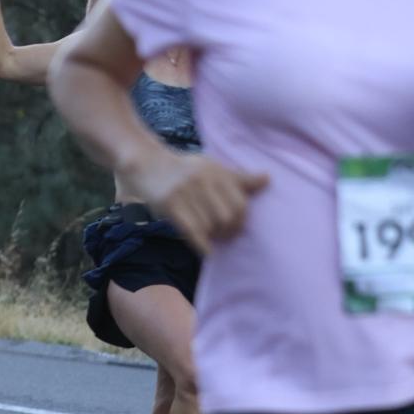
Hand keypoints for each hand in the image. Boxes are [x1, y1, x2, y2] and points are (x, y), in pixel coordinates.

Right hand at [129, 148, 267, 254]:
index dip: (241, 220)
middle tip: (224, 235)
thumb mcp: (211, 167)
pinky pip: (192, 231)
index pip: (240, 203)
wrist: (146, 162)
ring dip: (213, 238)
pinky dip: (203, 245)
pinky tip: (206, 250)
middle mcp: (203, 180)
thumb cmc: (183, 169)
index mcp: (216, 172)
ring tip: (211, 238)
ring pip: (210, 226)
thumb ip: (238, 178)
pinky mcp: (170, 204)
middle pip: (228, 216)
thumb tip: (267, 179)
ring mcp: (185, 192)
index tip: (236, 226)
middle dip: (229, 231)